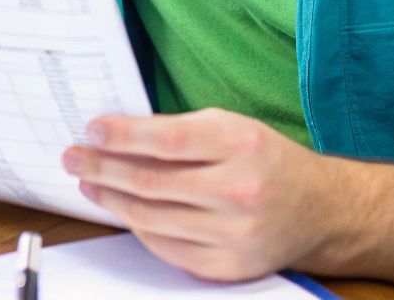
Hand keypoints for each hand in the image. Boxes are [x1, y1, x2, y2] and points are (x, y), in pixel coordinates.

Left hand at [61, 108, 349, 280]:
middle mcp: (241, 191)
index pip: (168, 140)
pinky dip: (139, 228)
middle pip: (152, 183)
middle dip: (102, 169)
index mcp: (243, 145)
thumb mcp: (231, 128)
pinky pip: (167, 247)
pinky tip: (123, 211)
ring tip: (89, 184)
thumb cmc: (265, 160)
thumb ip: (179, 131)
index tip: (91, 130)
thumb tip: (115, 137)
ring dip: (111, 200)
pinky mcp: (230, 265)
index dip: (123, 136)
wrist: (320, 210)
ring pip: (152, 218)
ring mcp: (236, 234)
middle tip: (73, 158)